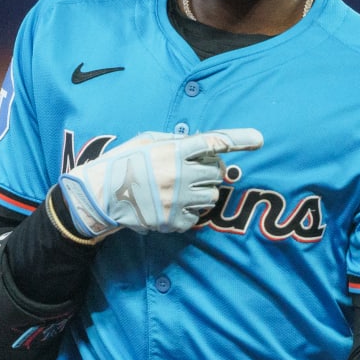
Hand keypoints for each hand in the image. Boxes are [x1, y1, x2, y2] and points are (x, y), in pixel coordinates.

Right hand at [57, 128, 262, 238]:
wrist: (100, 195)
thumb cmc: (123, 163)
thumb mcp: (147, 142)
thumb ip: (175, 142)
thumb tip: (201, 144)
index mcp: (174, 151)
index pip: (214, 142)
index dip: (239, 139)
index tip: (259, 139)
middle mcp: (180, 174)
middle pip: (216, 173)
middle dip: (210, 173)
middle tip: (192, 174)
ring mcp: (178, 199)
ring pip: (211, 197)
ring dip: (202, 193)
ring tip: (179, 190)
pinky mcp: (173, 220)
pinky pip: (197, 217)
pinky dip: (190, 213)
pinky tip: (171, 206)